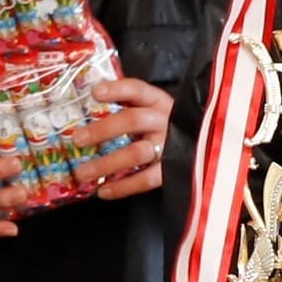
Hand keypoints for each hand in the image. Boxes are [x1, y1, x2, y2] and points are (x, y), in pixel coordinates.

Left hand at [80, 75, 174, 201]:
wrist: (203, 143)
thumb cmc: (164, 124)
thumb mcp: (151, 108)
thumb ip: (127, 106)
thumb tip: (87, 105)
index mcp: (158, 101)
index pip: (137, 90)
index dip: (117, 89)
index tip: (95, 92)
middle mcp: (165, 120)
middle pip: (133, 121)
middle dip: (103, 130)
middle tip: (77, 139)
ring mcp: (171, 145)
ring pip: (137, 153)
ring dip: (106, 164)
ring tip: (82, 173)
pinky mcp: (174, 170)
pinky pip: (147, 179)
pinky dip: (123, 187)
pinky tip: (102, 191)